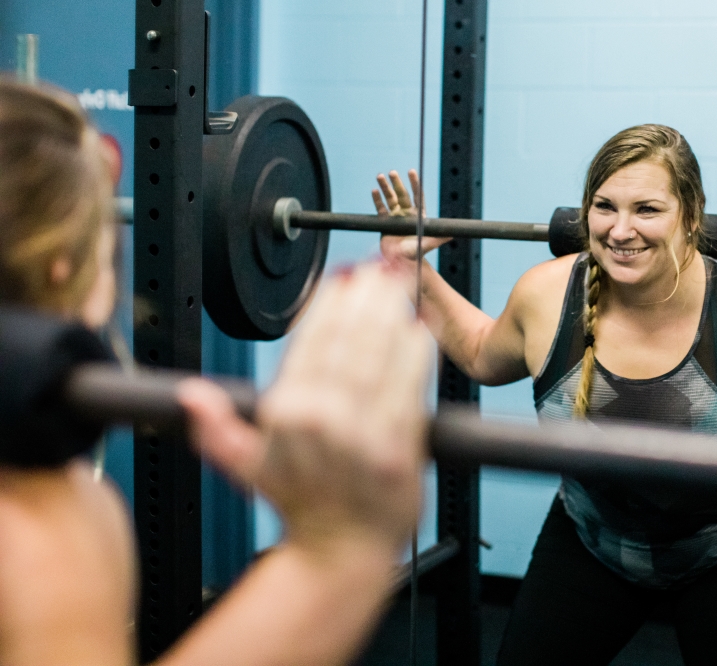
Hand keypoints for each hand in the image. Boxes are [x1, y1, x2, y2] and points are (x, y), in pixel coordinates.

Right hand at [179, 261, 430, 553]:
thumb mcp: (247, 468)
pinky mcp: (402, 447)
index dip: (329, 304)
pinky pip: (412, 388)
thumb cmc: (301, 504)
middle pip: (349, 340)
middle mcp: (324, 421)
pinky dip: (418, 354)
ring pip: (381, 356)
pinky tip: (420, 329)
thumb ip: (217, 429)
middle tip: (381, 269)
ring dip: (393, 314)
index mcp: (286, 415)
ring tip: (401, 287)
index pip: (310, 342)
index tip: (343, 281)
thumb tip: (191, 397)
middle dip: (367, 297)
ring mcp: (365, 434)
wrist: (342, 552)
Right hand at [371, 169, 450, 263]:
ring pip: (390, 198)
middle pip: (402, 194)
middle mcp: (407, 214)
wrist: (400, 262)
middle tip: (392, 173)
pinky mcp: (385, 222)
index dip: (415, 184)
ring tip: (380, 176)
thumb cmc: (415, 254)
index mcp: (418, 216)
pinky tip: (374, 190)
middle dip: (397, 183)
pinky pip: (381, 208)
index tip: (412, 172)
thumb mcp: (427, 244)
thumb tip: (452, 234)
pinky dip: (377, 199)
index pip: (417, 196)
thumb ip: (438, 238)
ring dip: (385, 187)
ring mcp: (395, 217)